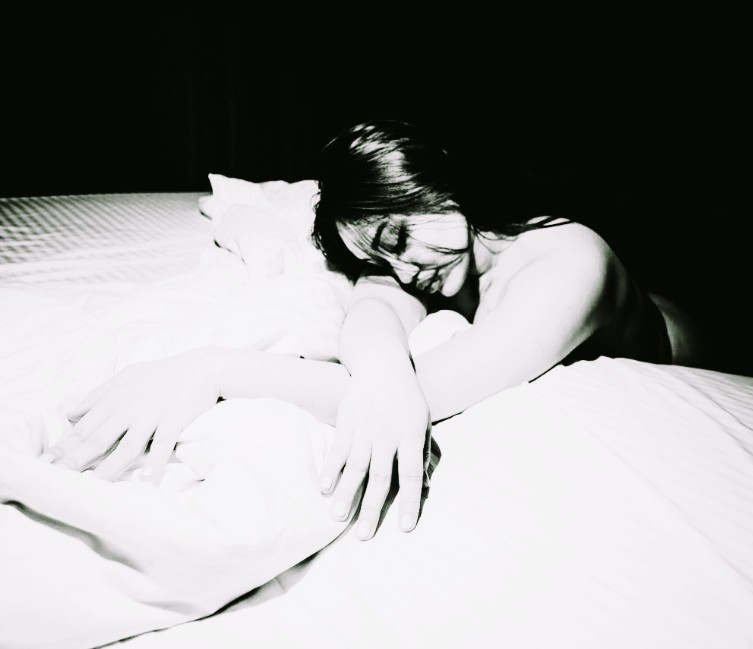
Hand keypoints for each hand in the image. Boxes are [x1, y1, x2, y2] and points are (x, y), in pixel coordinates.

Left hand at [41, 350, 218, 482]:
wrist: (200, 367)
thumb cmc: (160, 374)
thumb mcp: (124, 378)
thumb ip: (96, 396)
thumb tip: (69, 415)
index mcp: (114, 399)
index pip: (82, 427)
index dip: (63, 447)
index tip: (45, 465)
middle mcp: (129, 408)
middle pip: (99, 438)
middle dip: (76, 460)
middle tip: (58, 479)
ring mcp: (152, 415)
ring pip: (128, 445)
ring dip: (111, 466)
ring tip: (96, 485)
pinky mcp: (174, 420)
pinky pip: (163, 444)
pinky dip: (156, 462)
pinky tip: (148, 479)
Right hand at [319, 361, 430, 539]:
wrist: (382, 366)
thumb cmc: (407, 399)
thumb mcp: (424, 423)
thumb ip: (425, 454)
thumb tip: (426, 487)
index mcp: (411, 436)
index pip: (412, 474)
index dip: (409, 501)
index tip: (405, 528)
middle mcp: (387, 435)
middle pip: (380, 476)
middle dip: (371, 508)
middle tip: (364, 536)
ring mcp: (365, 429)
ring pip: (355, 466)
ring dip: (346, 493)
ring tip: (337, 517)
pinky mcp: (346, 422)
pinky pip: (337, 449)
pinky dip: (329, 468)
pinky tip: (323, 487)